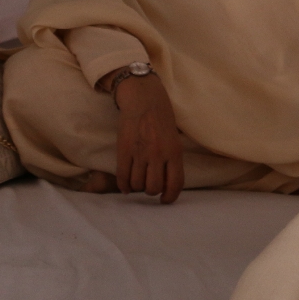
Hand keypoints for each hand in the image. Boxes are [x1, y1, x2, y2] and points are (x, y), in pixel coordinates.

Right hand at [111, 72, 184, 202]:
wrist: (143, 99)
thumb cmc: (162, 118)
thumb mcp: (174, 139)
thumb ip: (172, 159)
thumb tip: (167, 184)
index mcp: (174, 152)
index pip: (175, 183)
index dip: (170, 197)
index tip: (165, 200)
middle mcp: (158, 154)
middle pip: (153, 188)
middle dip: (151, 191)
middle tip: (149, 186)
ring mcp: (140, 153)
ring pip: (137, 184)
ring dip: (137, 187)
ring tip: (138, 182)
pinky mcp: (124, 150)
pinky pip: (123, 176)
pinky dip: (124, 186)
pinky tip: (126, 186)